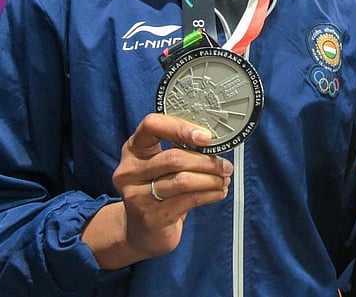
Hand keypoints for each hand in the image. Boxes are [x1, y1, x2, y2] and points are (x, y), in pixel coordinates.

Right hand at [82, 113, 232, 267]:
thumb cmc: (157, 189)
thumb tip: (214, 142)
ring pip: (183, 180)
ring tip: (224, 179)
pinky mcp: (151, 216)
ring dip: (211, 179)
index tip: (206, 136)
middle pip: (174, 158)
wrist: (141, 231)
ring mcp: (137, 195)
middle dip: (206, 161)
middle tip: (225, 166)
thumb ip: (179, 149)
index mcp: (133, 149)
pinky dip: (210, 194)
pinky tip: (219, 192)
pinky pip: (188, 200)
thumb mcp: (160, 164)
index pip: (152, 125)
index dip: (180, 127)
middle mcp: (130, 170)